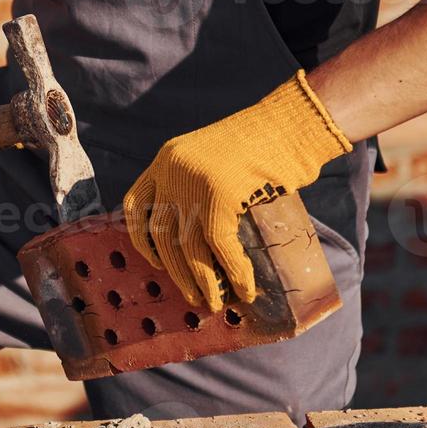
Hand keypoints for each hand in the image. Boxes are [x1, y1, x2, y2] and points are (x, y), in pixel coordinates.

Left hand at [122, 71, 351, 308]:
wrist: (291, 124)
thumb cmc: (262, 143)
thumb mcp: (213, 159)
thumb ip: (196, 187)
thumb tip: (198, 241)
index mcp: (166, 159)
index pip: (136, 205)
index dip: (141, 239)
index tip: (153, 261)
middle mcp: (172, 171)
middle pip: (162, 233)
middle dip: (176, 270)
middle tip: (191, 295)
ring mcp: (193, 184)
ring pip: (188, 247)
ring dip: (202, 281)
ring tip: (213, 303)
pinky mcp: (219, 198)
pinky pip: (221, 248)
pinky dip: (234, 273)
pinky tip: (244, 289)